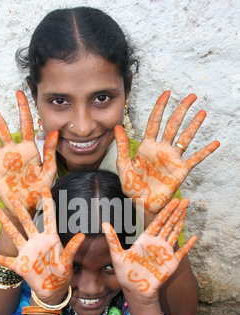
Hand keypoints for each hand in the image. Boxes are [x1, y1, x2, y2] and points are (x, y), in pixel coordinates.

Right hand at [0, 91, 57, 215]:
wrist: (28, 207)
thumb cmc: (40, 189)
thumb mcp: (49, 171)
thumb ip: (50, 152)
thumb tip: (55, 132)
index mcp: (29, 149)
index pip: (25, 124)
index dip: (22, 108)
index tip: (19, 92)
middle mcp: (13, 151)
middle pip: (0, 127)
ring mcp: (1, 160)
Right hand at [0, 187, 84, 301]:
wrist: (53, 289)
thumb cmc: (62, 273)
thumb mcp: (68, 261)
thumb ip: (72, 248)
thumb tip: (82, 235)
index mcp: (50, 238)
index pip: (48, 217)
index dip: (47, 203)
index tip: (45, 188)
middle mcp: (36, 242)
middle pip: (27, 222)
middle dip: (19, 208)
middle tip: (11, 194)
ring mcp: (27, 252)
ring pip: (14, 235)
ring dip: (5, 223)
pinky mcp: (20, 265)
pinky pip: (4, 261)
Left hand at [103, 198, 196, 300]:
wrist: (136, 291)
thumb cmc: (125, 274)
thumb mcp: (117, 255)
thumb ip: (112, 239)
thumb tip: (103, 224)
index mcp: (145, 240)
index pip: (158, 221)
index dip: (165, 211)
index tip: (172, 201)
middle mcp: (156, 244)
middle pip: (169, 224)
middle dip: (176, 212)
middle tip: (185, 199)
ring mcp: (165, 252)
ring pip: (175, 233)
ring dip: (181, 222)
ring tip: (187, 210)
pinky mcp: (172, 263)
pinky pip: (182, 252)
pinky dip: (188, 245)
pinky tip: (194, 237)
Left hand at [115, 91, 219, 214]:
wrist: (142, 204)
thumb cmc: (131, 187)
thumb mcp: (123, 166)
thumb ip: (122, 147)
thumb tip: (117, 126)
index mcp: (147, 146)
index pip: (154, 122)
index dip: (160, 107)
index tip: (167, 93)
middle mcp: (161, 149)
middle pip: (173, 125)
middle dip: (181, 110)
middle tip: (191, 96)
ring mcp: (172, 159)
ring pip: (185, 138)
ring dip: (194, 125)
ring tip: (202, 112)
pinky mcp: (181, 170)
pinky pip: (195, 159)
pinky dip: (205, 152)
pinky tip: (215, 143)